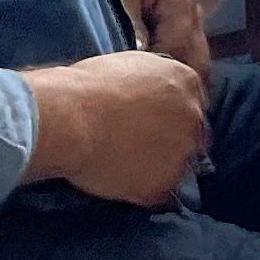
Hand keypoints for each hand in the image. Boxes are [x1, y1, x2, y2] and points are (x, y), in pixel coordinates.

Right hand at [23, 50, 208, 208]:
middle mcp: (193, 116)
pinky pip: (157, 193)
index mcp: (186, 82)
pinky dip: (140, 192)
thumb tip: (150, 95)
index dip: (169, 118)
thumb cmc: (85, 87)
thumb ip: (153, 81)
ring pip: (177, 167)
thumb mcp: (130, 65)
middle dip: (169, 143)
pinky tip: (117, 181)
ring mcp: (182, 151)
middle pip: (191, 136)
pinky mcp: (164, 183)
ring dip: (156, 169)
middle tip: (135, 148)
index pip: (191, 105)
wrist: (67, 118)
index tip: (150, 126)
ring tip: (121, 165)